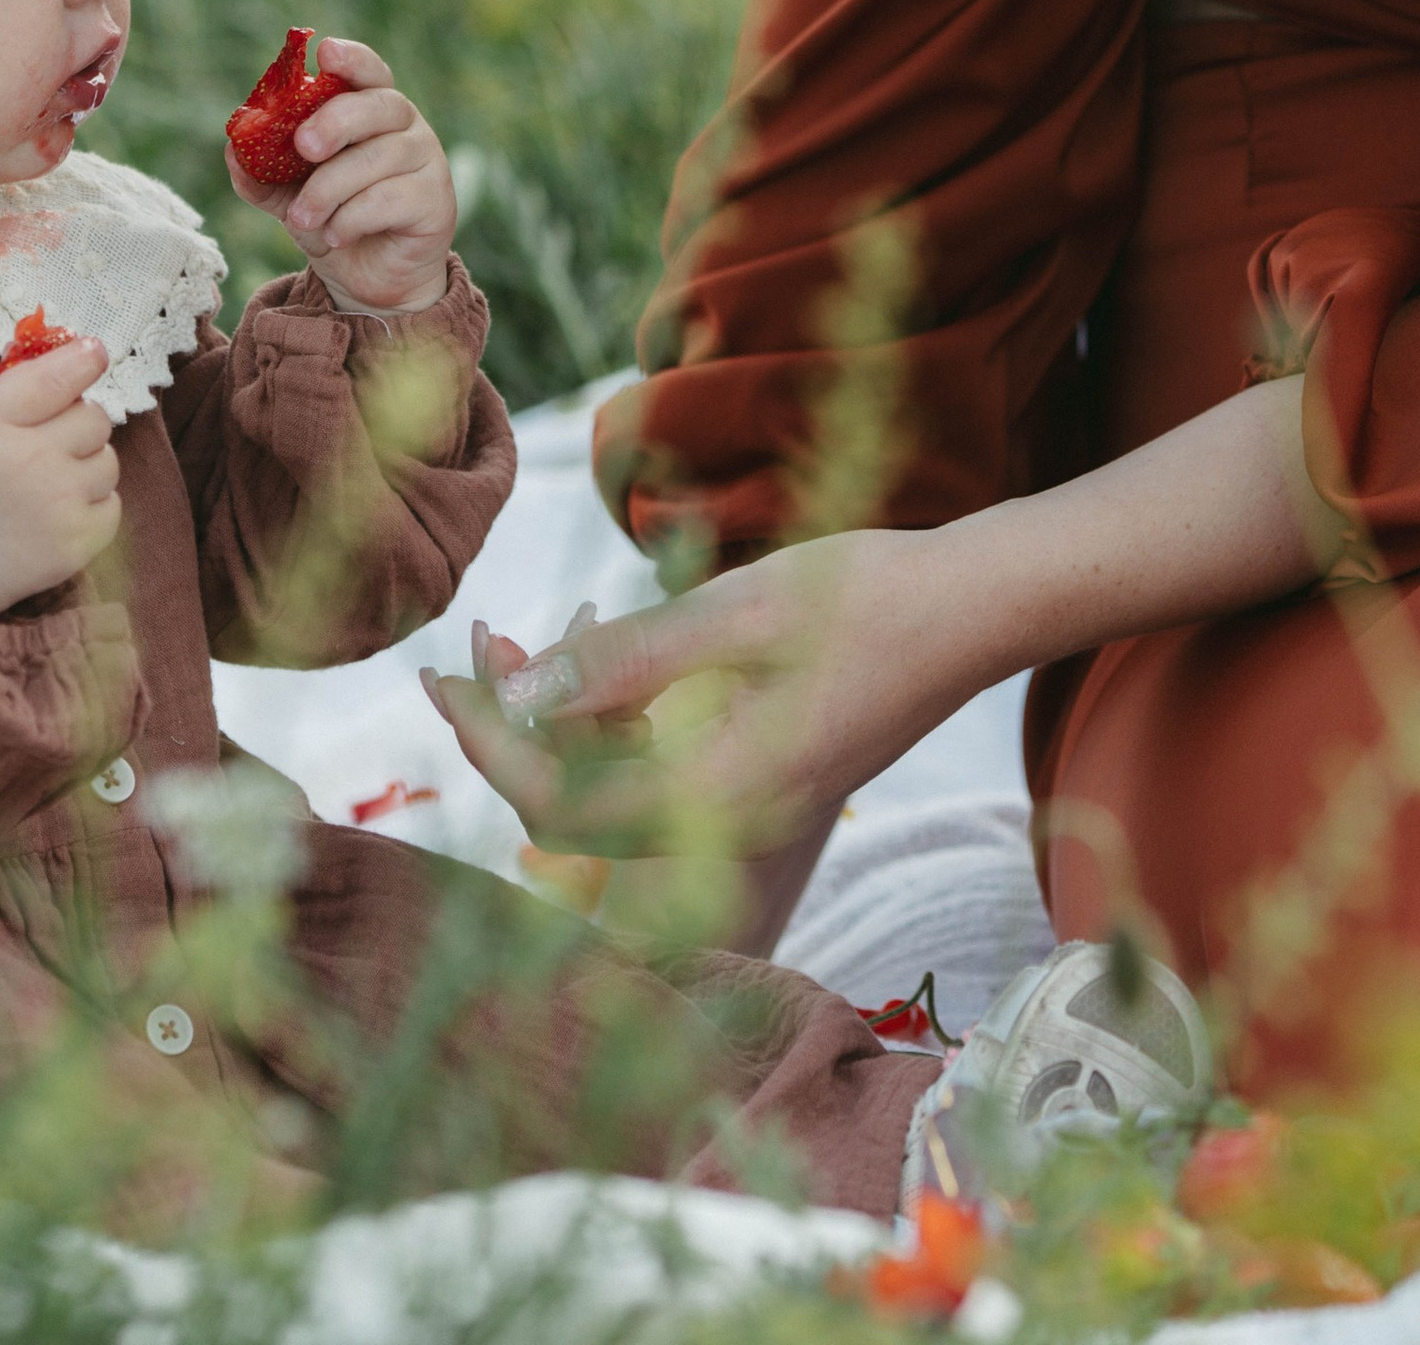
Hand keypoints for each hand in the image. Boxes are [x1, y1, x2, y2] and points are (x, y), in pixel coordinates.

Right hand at [0, 336, 121, 619]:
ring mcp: (56, 505)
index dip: (83, 360)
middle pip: (95, 418)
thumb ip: (16, 391)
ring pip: (108, 461)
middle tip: (44, 448)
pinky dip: (92, 509)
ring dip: (86, 469)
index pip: (55, 378)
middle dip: (77, 427)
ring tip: (46, 488)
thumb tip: (87, 355)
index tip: (94, 355)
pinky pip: (112, 506)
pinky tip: (56, 517)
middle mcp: (27, 461)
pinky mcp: (74, 546)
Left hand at [227, 35, 455, 317]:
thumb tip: (232, 149)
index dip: (351, 59)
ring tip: (302, 218)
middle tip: (303, 146)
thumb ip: (262, 174)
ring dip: (329, 190)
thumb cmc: (333, 221)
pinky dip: (352, 219)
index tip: (325, 52)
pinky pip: (391, 199)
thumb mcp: (289, 197)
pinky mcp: (436, 201)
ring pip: (378, 158)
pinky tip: (336, 236)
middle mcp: (405, 126)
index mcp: (370, 110)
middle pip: (378, 105)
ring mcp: (427, 161)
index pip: (368, 71)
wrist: (368, 281)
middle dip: (336, 121)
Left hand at [423, 529, 969, 858]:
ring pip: (614, 794)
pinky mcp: (759, 777)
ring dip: (558, 722)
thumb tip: (522, 692)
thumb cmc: (872, 595)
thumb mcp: (744, 610)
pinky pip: (656, 773)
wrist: (974, 610)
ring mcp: (747, 807)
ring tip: (528, 631)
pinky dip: (611, 718)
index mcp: (724, 793)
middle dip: (511, 734)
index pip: (563, 808)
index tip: (446, 673)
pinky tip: (604, 642)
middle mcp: (730, 823)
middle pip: (579, 813)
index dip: (491, 745)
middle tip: (474, 645)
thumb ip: (633, 658)